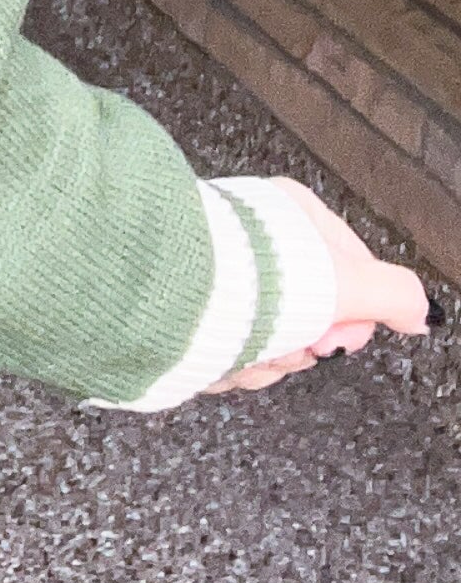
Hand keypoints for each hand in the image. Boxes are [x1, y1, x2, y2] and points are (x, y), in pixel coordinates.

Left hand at [204, 198, 431, 391]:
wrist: (163, 293)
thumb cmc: (246, 275)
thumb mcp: (343, 281)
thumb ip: (393, 294)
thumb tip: (420, 313)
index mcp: (289, 216)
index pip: (348, 279)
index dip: (348, 320)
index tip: (334, 335)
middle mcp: (251, 244)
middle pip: (305, 320)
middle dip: (298, 346)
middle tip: (286, 343)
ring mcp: (217, 278)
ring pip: (265, 343)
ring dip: (261, 361)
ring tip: (242, 350)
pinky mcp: (187, 312)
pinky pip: (223, 353)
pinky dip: (224, 366)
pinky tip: (213, 356)